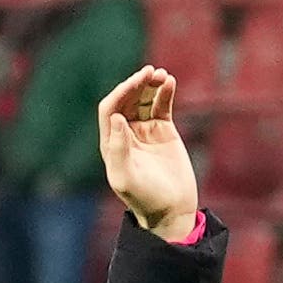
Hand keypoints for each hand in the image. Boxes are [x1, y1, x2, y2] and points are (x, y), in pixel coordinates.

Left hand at [95, 63, 195, 233]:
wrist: (171, 210)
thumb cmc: (145, 198)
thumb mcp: (126, 178)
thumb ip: (119, 149)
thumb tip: (117, 117)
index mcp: (111, 142)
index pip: (111, 109)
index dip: (122, 93)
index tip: (136, 82)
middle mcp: (125, 133)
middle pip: (128, 99)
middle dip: (137, 84)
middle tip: (150, 72)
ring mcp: (145, 130)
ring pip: (145, 99)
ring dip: (151, 85)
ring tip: (162, 75)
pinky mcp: (164, 131)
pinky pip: (162, 106)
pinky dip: (165, 93)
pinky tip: (170, 82)